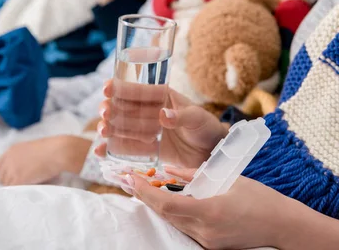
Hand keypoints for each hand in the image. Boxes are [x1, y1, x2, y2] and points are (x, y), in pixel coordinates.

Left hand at [0, 136, 91, 185]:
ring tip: (25, 188)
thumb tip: (24, 168)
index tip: (12, 177)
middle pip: (2, 176)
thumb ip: (24, 157)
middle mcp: (9, 159)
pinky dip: (19, 192)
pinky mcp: (18, 179)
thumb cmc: (51, 149)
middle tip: (21, 185)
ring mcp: (12, 170)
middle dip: (9, 181)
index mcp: (12, 150)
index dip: (6, 172)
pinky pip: (14, 190)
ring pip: (7, 184)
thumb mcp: (32, 149)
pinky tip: (27, 191)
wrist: (58, 152)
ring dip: (15, 187)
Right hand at [96, 80, 226, 168]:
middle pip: (121, 108)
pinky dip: (111, 149)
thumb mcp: (198, 118)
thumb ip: (181, 116)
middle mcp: (147, 112)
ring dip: (107, 128)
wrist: (213, 154)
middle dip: (109, 109)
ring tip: (102, 132)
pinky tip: (99, 151)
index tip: (107, 88)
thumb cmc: (207, 128)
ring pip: (119, 127)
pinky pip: (125, 148)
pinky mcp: (144, 150)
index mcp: (159, 96)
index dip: (119, 88)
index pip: (136, 89)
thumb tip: (163, 115)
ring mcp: (144, 131)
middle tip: (105, 113)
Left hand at [128, 170, 291, 249]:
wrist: (284, 226)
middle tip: (126, 180)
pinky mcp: (211, 245)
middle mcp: (205, 230)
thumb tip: (169, 169)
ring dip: (155, 204)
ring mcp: (208, 241)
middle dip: (143, 196)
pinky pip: (185, 227)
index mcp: (210, 211)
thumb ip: (194, 174)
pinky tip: (163, 201)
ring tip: (139, 187)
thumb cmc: (260, 199)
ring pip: (172, 222)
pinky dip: (172, 213)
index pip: (167, 203)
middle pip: (164, 214)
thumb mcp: (228, 179)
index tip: (130, 178)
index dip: (145, 191)